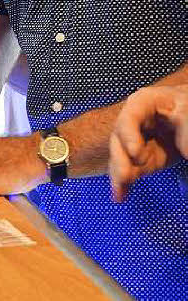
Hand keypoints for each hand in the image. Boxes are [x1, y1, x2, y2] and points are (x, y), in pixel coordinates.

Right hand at [109, 85, 187, 201]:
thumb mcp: (186, 111)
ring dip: (120, 176)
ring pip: (121, 158)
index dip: (128, 136)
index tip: (136, 153)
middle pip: (119, 141)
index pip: (129, 119)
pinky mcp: (144, 157)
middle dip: (120, 160)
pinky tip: (120, 195)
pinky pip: (132, 170)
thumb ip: (184, 130)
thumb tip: (184, 150)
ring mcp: (137, 141)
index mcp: (143, 104)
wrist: (187, 114)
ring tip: (119, 193)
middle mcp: (134, 123)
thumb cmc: (185, 105)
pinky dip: (126, 184)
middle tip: (125, 176)